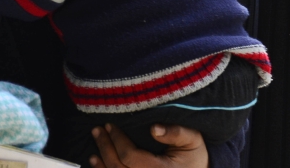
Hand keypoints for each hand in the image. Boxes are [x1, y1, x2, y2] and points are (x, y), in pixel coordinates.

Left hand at [90, 124, 207, 167]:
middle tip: (97, 130)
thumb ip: (176, 133)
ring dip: (101, 164)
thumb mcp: (193, 139)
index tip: (110, 125)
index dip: (117, 140)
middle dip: (105, 148)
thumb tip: (154, 129)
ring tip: (95, 148)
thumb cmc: (195, 155)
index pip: (130, 157)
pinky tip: (97, 163)